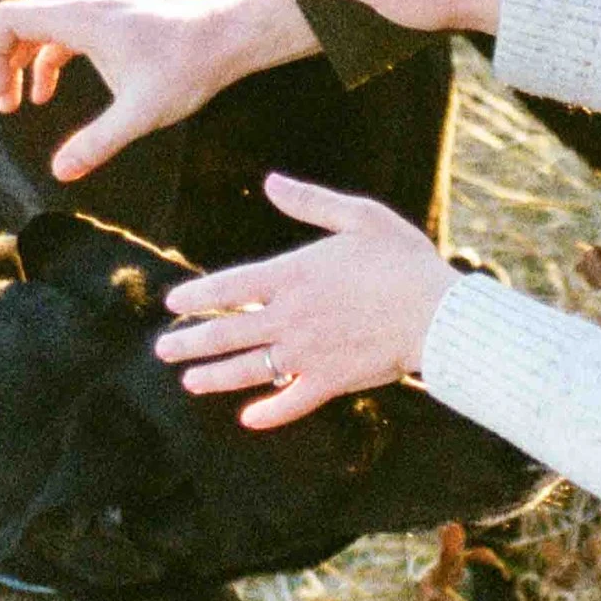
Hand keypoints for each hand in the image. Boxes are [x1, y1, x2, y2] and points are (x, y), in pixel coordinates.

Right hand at [0, 0, 314, 183]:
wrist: (228, 36)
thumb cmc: (187, 68)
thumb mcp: (140, 113)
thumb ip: (97, 142)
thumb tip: (60, 173)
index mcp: (80, 18)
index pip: (9, 19)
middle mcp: (84, 3)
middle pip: (18, 21)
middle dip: (0, 62)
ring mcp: (98, 7)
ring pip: (40, 26)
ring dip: (21, 62)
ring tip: (16, 105)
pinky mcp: (111, 17)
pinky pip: (63, 32)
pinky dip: (46, 59)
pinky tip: (45, 93)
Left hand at [154, 174, 456, 426]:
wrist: (437, 313)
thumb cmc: (403, 259)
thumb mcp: (359, 216)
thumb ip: (310, 201)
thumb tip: (270, 181)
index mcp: (293, 275)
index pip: (229, 287)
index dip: (197, 296)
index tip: (172, 304)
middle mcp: (290, 316)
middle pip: (226, 333)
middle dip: (190, 343)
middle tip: (163, 350)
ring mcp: (306, 353)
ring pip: (248, 371)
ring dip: (214, 377)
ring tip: (189, 382)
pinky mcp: (329, 381)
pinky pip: (290, 402)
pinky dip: (268, 412)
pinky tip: (248, 419)